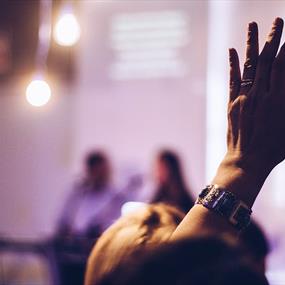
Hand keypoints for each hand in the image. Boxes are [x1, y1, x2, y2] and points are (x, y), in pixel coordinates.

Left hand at [212, 18, 284, 205]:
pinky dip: (233, 64)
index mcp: (279, 100)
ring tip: (253, 25)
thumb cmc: (275, 148)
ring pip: (250, 65)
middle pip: (268, 60)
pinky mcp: (232, 104)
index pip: (284, 65)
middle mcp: (261, 95)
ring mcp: (244, 98)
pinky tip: (232, 50)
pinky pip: (232, 80)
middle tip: (278, 20)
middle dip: (274, 38)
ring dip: (252, 43)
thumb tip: (284, 84)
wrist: (248, 161)